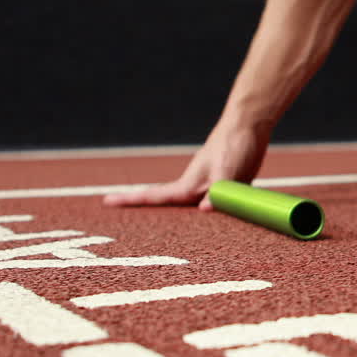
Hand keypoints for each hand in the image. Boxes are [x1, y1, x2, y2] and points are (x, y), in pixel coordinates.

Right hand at [102, 123, 268, 209]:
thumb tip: (204, 211)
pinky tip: (217, 224)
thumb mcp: (226, 172)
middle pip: (167, 206)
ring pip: (191, 209)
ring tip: (165, 230)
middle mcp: (196, 189)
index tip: (105, 201)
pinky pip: (216, 207)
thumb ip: (217, 193)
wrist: (250, 125)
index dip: (130, 200)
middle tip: (117, 212)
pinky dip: (213, 217)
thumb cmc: (233, 145)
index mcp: (188, 186)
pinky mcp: (229, 189)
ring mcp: (211, 189)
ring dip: (182, 220)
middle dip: (146, 213)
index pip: (154, 196)